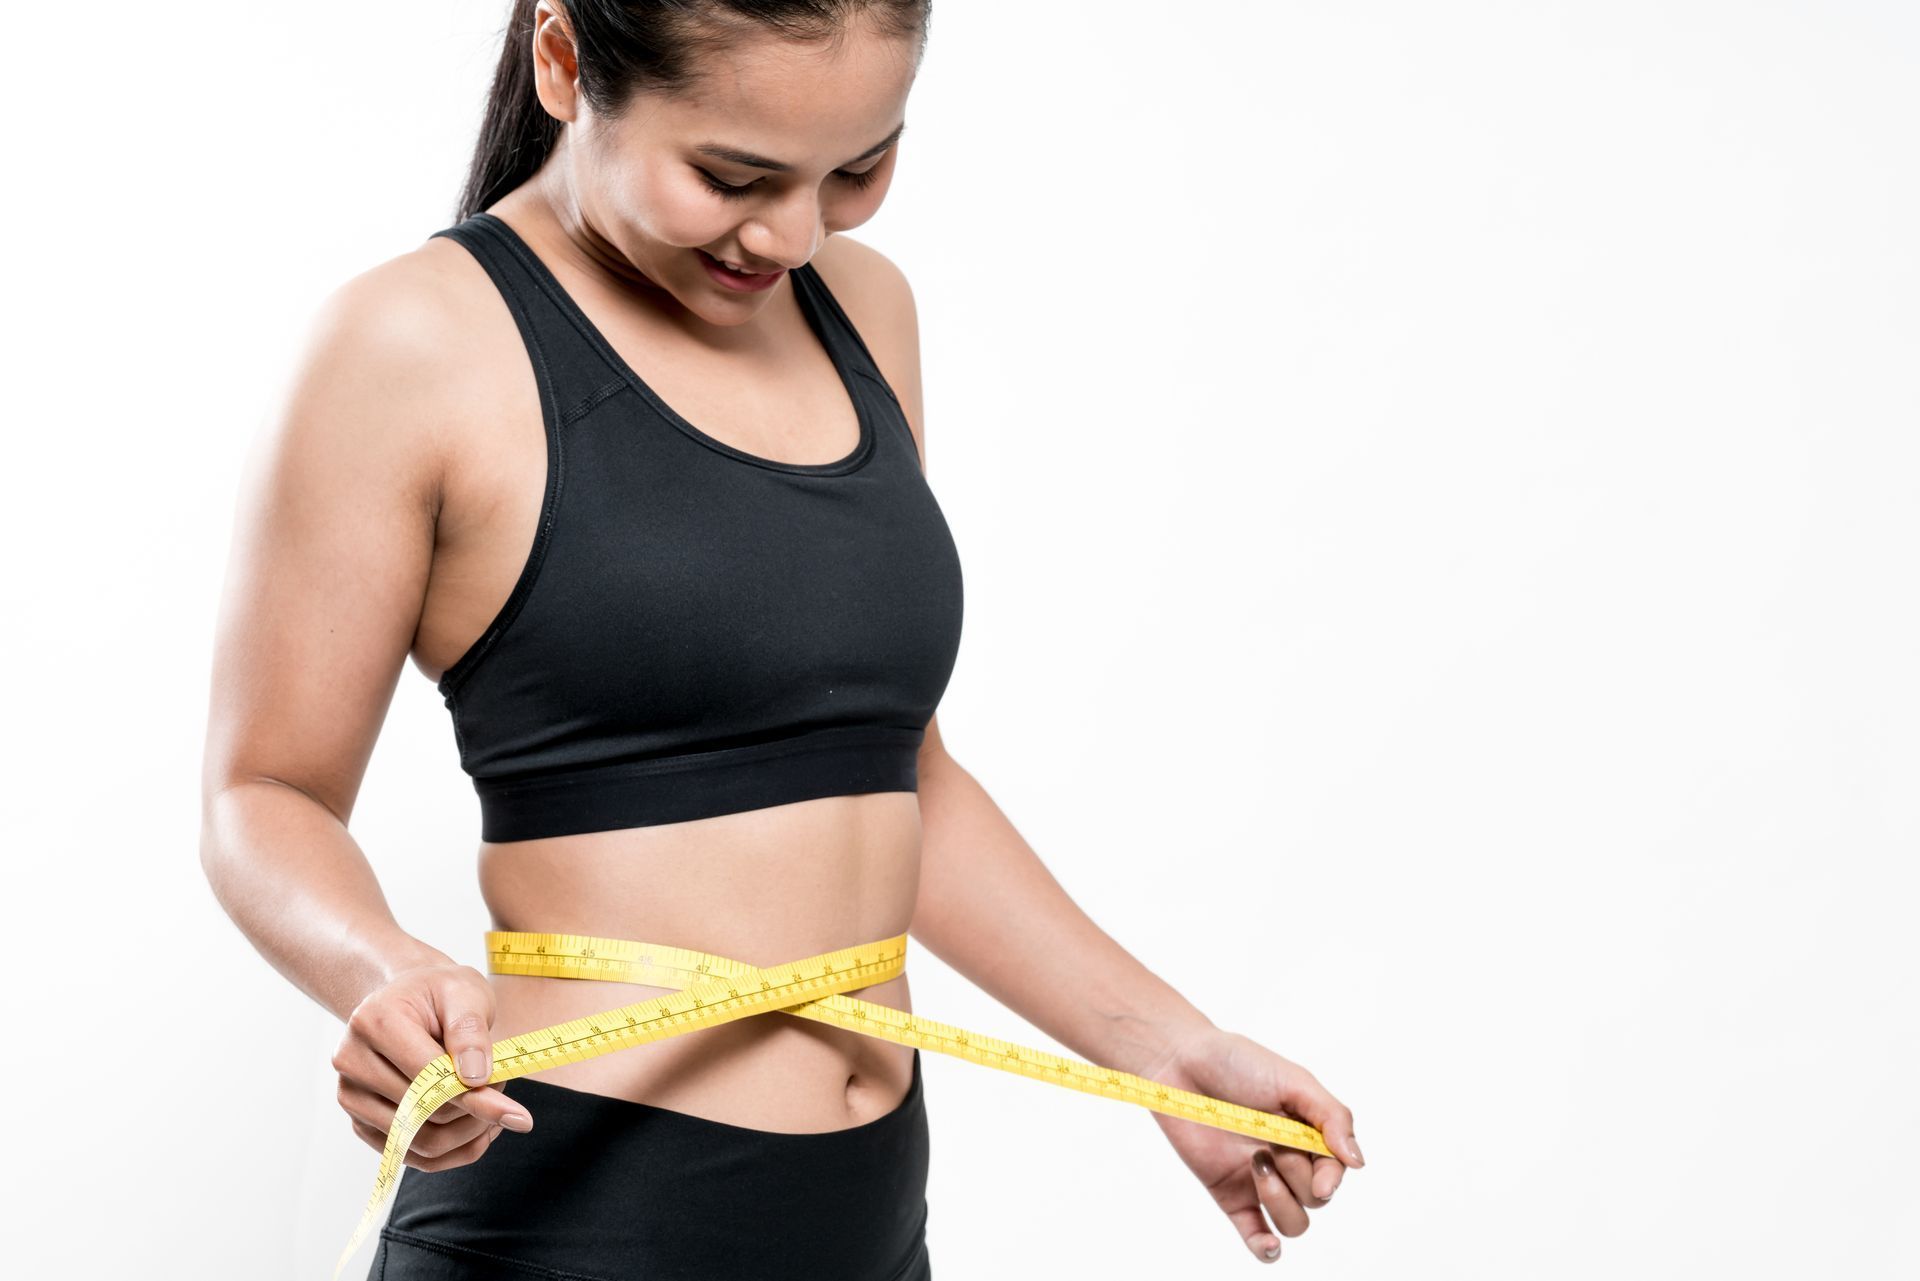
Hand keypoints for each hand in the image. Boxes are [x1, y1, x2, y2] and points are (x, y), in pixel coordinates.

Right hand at [331, 956, 534, 1169]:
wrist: (409, 999)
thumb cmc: (439, 993)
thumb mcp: (464, 992)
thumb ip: (470, 1031)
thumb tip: (475, 1079)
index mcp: (372, 1022)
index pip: (427, 1076)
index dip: (475, 1097)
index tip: (516, 1112)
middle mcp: (351, 1062)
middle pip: (424, 1114)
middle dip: (476, 1111)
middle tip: (503, 1086)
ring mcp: (352, 1097)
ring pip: (421, 1142)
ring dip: (469, 1132)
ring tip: (492, 1101)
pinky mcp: (362, 1124)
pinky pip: (415, 1157)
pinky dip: (455, 1149)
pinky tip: (479, 1125)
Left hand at [1139, 1025, 1363, 1263]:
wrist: (1181, 1063)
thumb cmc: (1238, 1063)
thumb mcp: (1294, 1081)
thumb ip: (1331, 1117)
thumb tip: (1358, 1163)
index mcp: (1307, 1134)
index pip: (1335, 1171)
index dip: (1331, 1178)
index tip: (1321, 1178)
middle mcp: (1288, 1161)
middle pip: (1316, 1199)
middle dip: (1298, 1175)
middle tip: (1269, 1142)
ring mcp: (1259, 1181)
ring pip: (1293, 1223)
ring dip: (1281, 1203)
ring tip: (1256, 1164)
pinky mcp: (1230, 1194)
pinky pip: (1255, 1235)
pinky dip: (1267, 1248)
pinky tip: (1269, 1243)